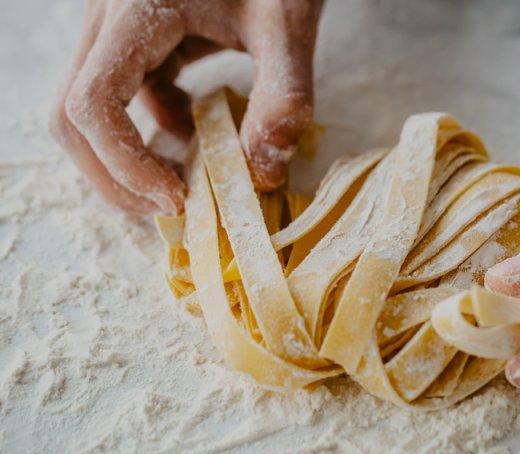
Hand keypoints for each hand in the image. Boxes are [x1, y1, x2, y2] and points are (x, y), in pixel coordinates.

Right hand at [50, 0, 323, 213]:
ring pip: (88, 108)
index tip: (177, 198)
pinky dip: (149, 126)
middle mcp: (108, 19)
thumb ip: (284, 96)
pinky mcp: (132, 36)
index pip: (93, 104)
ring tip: (182, 182)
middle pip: (72, 115)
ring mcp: (114, 27)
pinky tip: (193, 131)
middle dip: (113, 174)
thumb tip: (263, 173)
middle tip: (169, 207)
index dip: (124, 165)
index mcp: (136, 10)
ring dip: (126, 156)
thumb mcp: (287, 24)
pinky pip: (119, 93)